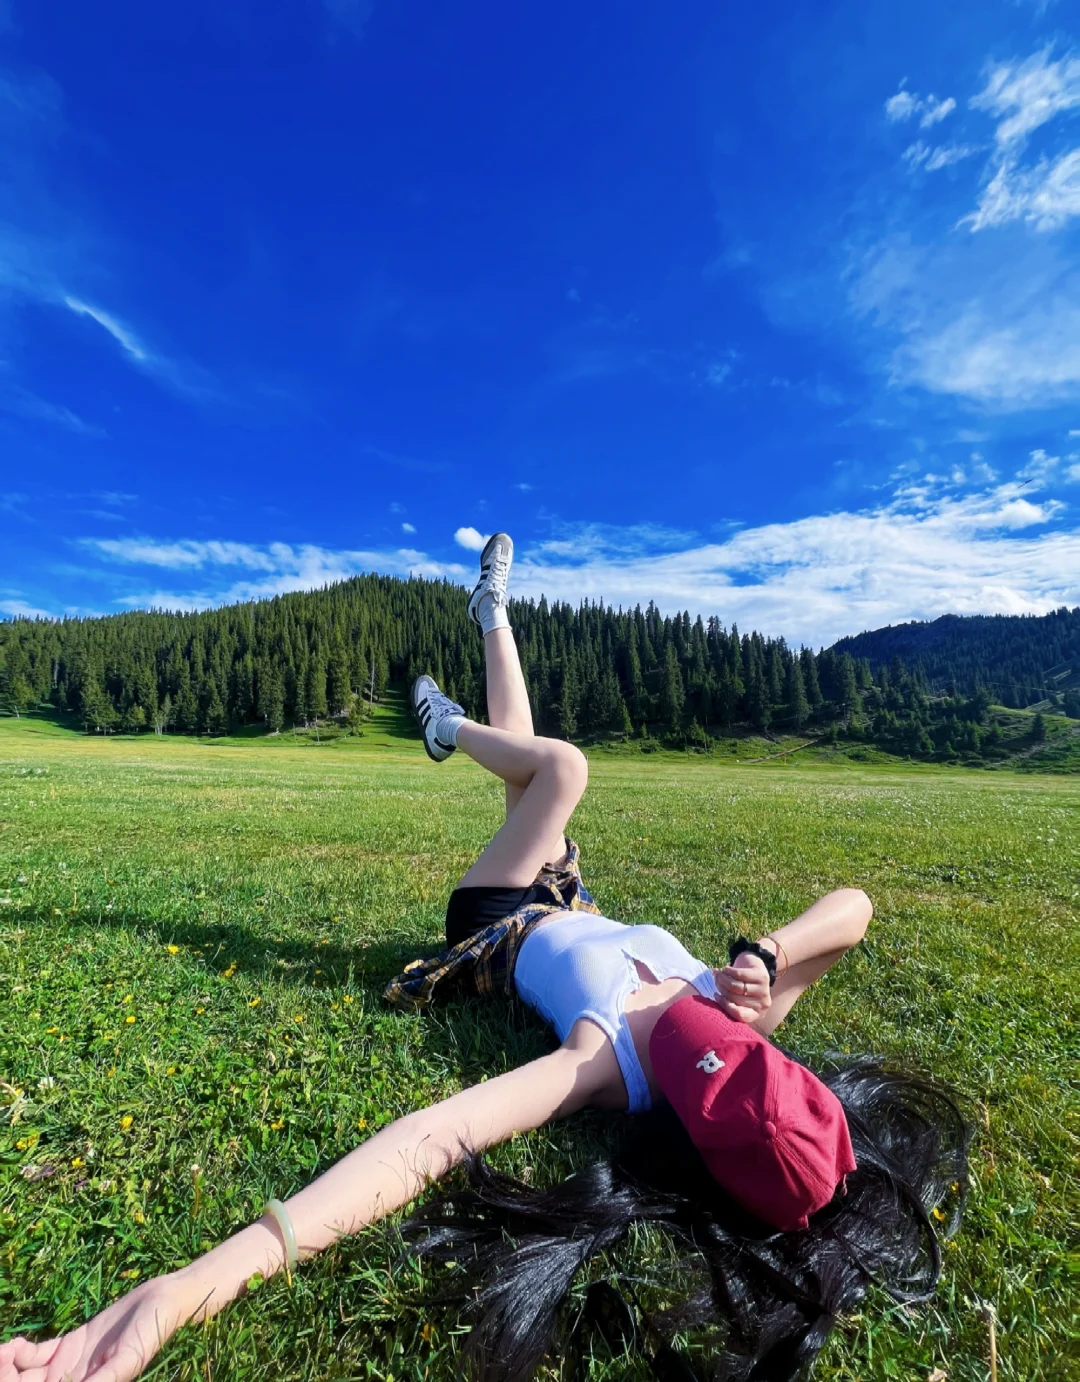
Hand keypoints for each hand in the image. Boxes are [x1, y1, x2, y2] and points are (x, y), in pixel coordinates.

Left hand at [0, 1272, 194, 1381]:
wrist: (161, 1300)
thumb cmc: (151, 1332)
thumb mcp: (128, 1359)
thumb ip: (105, 1379)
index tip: (12, 1371)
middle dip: (9, 1377)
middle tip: (4, 1355)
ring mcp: (66, 1367)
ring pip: (25, 1376)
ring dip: (9, 1366)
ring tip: (7, 1348)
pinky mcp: (68, 1346)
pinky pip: (35, 1355)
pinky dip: (20, 1352)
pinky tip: (16, 1343)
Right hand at [715, 952, 771, 1025]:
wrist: (756, 968)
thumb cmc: (744, 987)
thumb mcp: (737, 998)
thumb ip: (727, 1001)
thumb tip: (713, 996)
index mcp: (756, 1014)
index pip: (739, 1015)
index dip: (725, 1005)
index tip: (715, 995)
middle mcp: (763, 1004)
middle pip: (735, 998)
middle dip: (721, 988)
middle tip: (715, 981)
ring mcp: (764, 990)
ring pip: (736, 986)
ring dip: (723, 979)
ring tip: (718, 975)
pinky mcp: (763, 976)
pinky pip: (739, 974)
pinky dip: (728, 971)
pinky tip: (725, 969)